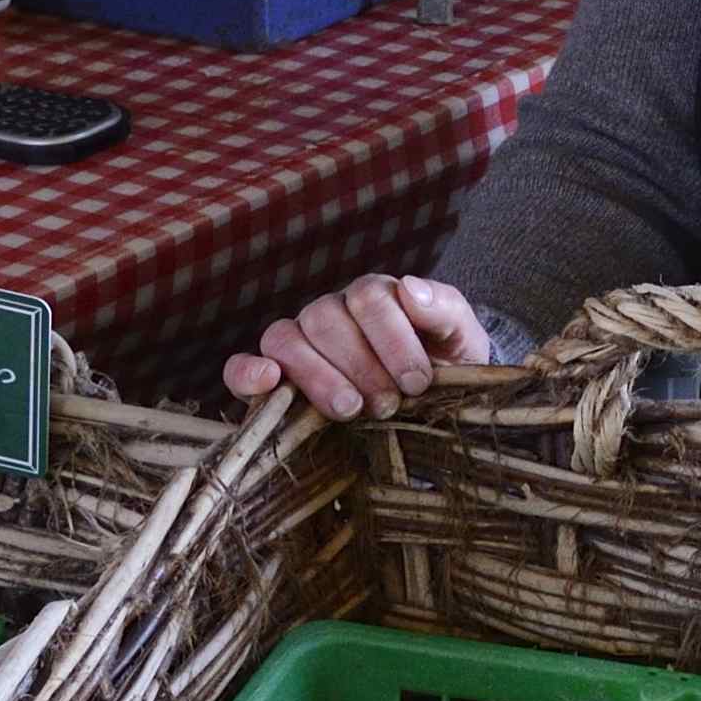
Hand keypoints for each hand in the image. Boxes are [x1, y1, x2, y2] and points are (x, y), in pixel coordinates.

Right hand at [219, 274, 488, 418]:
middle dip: (360, 365)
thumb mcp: (460, 339)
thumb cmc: (443, 370)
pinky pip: (240, 366)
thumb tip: (409, 288)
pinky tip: (267, 382)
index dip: (392, 340)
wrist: (429, 412)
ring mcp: (296, 344)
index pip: (368, 298)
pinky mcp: (270, 379)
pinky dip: (247, 373)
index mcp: (373, 296)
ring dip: (317, 375)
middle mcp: (329, 313)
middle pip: (324, 319)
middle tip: (388, 404)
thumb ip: (444, 309)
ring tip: (350, 410)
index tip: (418, 382)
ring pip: (284, 338)